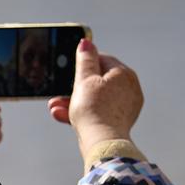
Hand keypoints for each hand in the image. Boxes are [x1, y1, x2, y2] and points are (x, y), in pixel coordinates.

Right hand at [49, 38, 143, 155]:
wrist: (102, 143)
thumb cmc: (93, 110)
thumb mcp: (84, 80)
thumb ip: (85, 60)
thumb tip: (86, 42)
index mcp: (123, 73)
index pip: (102, 59)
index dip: (82, 65)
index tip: (67, 72)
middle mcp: (129, 87)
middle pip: (97, 81)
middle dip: (74, 87)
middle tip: (57, 93)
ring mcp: (126, 105)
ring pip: (96, 98)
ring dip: (74, 101)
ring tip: (56, 107)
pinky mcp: (120, 120)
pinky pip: (100, 111)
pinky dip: (84, 113)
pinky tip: (66, 116)